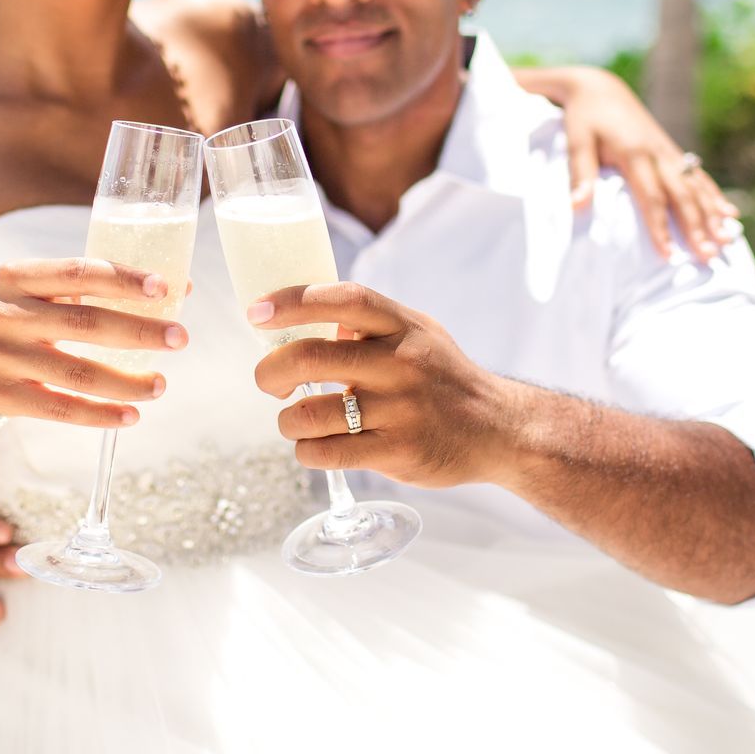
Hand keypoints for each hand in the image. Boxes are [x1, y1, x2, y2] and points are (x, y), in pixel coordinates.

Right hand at [0, 258, 188, 428]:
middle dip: (139, 331)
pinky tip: (132, 415)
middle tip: (180, 339)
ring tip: (161, 384)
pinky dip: (100, 414)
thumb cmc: (26, 319)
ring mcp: (1, 356)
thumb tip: (182, 287)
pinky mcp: (2, 395)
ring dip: (126, 381)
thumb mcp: (45, 294)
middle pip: (84, 322)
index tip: (165, 288)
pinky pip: (60, 408)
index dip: (122, 279)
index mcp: (18, 275)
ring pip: (75, 371)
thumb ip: (101, 288)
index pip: (78, 272)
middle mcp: (5, 313)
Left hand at [248, 283, 516, 487]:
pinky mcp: (397, 452)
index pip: (342, 300)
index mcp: (401, 327)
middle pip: (309, 358)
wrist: (499, 428)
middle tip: (268, 381)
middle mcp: (400, 364)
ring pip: (309, 414)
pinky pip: (326, 453)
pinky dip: (307, 451)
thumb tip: (301, 311)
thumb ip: (367, 322)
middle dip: (270, 372)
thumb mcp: (416, 333)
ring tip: (295, 420)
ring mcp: (399, 410)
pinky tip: (315, 446)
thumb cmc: (443, 378)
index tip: (256, 311)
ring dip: (287, 420)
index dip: (292, 301)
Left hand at [552, 66, 738, 260]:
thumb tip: (576, 206)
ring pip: (696, 187)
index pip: (651, 197)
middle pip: (682, 195)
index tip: (668, 255)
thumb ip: (580, 174)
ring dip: (712, 216)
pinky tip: (730, 215)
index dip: (660, 227)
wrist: (601, 88)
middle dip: (697, 227)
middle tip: (709, 257)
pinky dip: (714, 196)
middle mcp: (658, 153)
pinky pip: (699, 176)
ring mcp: (669, 151)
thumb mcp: (576, 141)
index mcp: (635, 153)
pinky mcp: (672, 150)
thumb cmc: (584, 117)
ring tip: (727, 241)